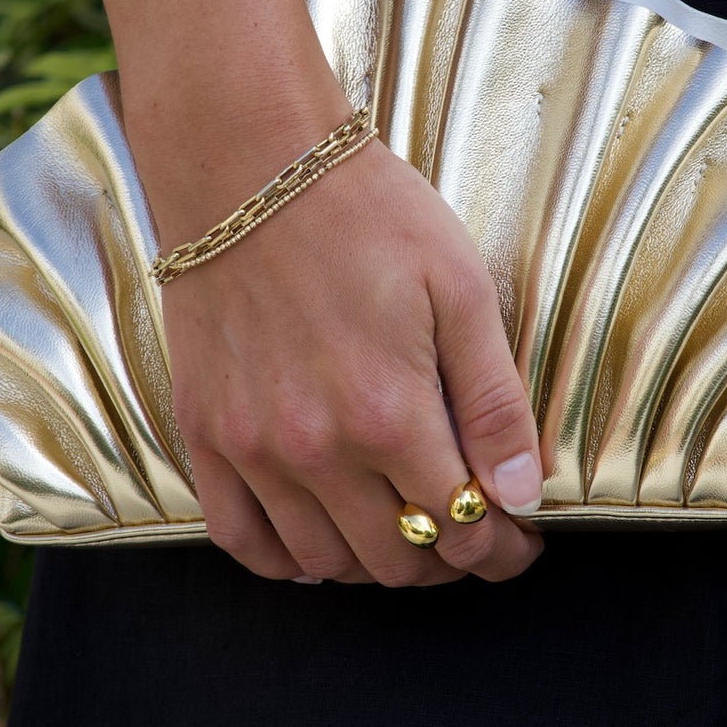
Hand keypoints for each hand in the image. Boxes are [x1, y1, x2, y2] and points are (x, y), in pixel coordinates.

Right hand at [156, 135, 548, 585]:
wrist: (248, 164)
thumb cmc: (365, 213)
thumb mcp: (461, 290)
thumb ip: (494, 403)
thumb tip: (520, 496)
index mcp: (389, 413)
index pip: (462, 526)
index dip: (503, 547)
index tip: (520, 538)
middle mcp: (317, 447)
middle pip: (397, 559)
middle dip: (450, 558)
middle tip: (473, 530)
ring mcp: (253, 448)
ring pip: (325, 561)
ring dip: (378, 560)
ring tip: (408, 527)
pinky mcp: (207, 435)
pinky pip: (243, 541)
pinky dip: (289, 558)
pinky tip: (324, 538)